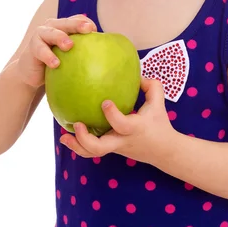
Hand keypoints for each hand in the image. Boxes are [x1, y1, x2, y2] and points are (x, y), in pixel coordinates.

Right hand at [16, 15, 96, 88]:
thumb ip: (85, 54)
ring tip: (70, 45)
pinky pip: (40, 50)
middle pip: (66, 23)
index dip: (86, 23)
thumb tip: (115, 63)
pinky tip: (56, 64)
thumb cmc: (57, 63)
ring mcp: (41, 35)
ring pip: (51, 33)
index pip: (77, 20)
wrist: (31, 73)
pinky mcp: (32, 48)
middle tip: (89, 29)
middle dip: (77, 25)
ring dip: (60, 37)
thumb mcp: (71, 57)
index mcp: (64, 26)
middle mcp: (53, 26)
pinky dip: (48, 56)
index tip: (95, 30)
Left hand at [60, 76, 174, 165]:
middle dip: (85, 138)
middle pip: (100, 148)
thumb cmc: (160, 123)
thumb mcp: (158, 103)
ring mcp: (115, 147)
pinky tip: (67, 137)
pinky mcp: (110, 149)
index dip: (112, 115)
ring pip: (93, 153)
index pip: (121, 125)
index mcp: (135, 128)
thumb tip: (136, 73)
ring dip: (76, 146)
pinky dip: (78, 146)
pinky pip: (92, 152)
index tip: (104, 102)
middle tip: (77, 124)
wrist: (164, 151)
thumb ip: (151, 86)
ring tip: (63, 137)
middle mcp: (122, 140)